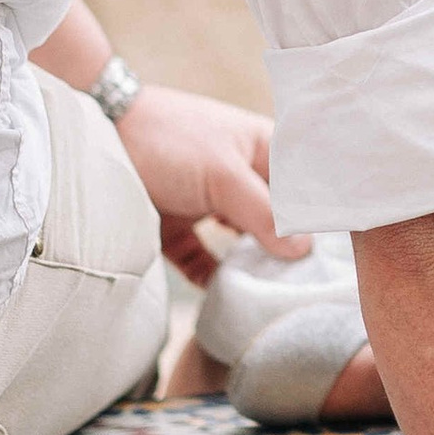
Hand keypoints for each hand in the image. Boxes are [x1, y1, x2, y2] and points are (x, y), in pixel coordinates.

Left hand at [115, 83, 308, 285]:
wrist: (96, 139)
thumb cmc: (168, 139)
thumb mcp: (223, 174)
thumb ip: (264, 213)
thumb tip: (302, 251)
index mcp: (262, 149)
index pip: (306, 184)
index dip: (322, 215)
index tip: (337, 252)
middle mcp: (241, 177)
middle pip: (278, 219)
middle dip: (290, 249)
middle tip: (307, 282)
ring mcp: (208, 203)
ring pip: (243, 243)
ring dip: (254, 266)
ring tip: (272, 292)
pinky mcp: (178, 229)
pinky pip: (204, 261)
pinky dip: (215, 279)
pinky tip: (227, 295)